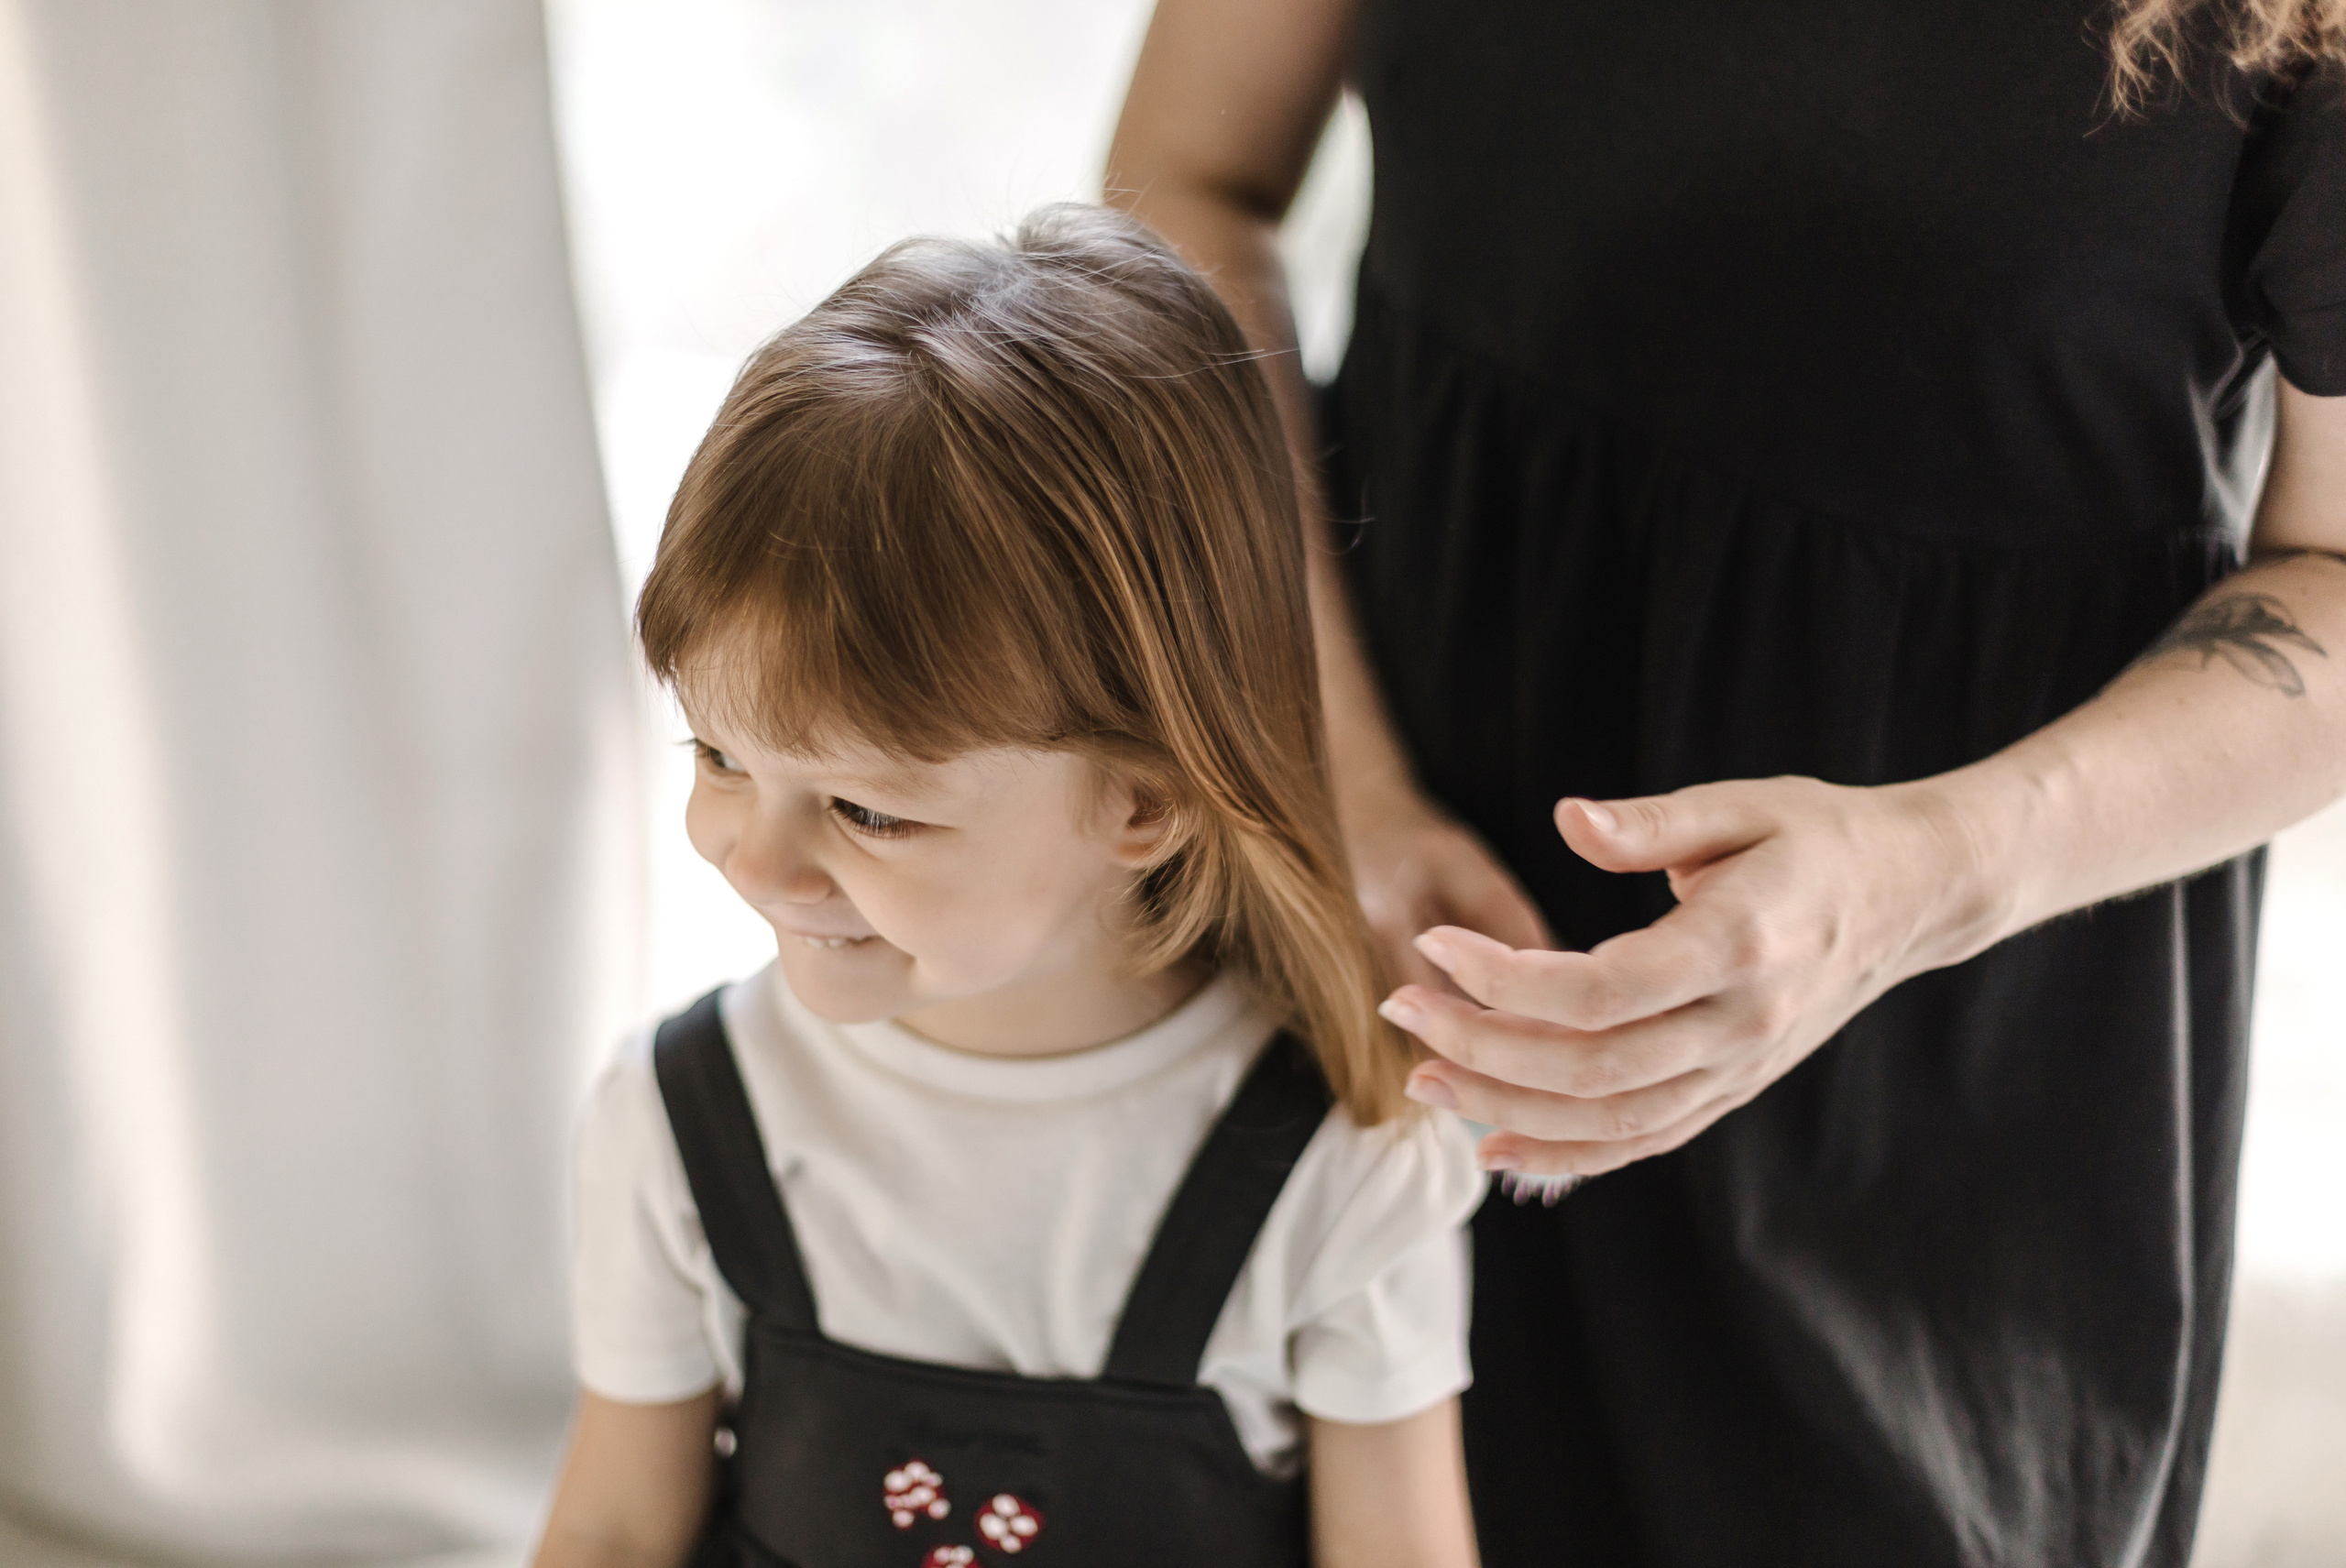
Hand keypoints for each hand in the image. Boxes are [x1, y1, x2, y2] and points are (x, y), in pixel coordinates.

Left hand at [1381, 776, 2000, 1176]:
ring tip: (1423, 1080)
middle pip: (1592, 1066)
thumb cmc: (1818, 836)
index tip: (1435, 946)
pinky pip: (1646, 1138)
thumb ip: (1651, 823)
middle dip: (1482, 1050)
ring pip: (1612, 1118)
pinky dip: (1569, 1153)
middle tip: (1403, 1009)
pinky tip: (1497, 1144)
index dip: (1505, 979)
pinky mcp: (1736, 1087)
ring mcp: (1742, 1066)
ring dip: (1507, 1108)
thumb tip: (1567, 819)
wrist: (1913, 895)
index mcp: (1741, 943)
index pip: (1601, 989)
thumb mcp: (1741, 804)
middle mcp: (1743, 1021)